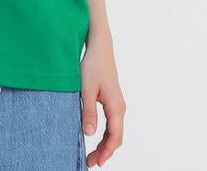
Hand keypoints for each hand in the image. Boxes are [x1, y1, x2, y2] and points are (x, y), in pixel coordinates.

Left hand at [80, 39, 125, 166]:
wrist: (99, 46)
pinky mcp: (112, 100)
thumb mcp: (86, 88)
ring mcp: (117, 104)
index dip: (106, 152)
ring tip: (92, 155)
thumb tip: (88, 134)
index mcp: (115, 106)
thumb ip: (88, 111)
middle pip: (116, 137)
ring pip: (114, 131)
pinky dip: (105, 134)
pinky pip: (112, 123)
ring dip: (105, 144)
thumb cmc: (93, 64)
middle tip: (90, 162)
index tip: (96, 163)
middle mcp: (120, 107)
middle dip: (105, 151)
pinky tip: (95, 137)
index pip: (114, 136)